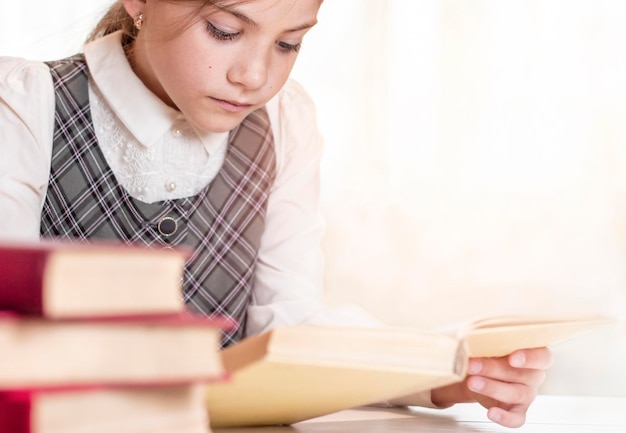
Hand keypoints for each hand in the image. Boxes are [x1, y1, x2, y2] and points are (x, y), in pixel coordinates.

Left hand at [431, 347, 552, 427]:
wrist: (477, 373)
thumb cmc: (487, 352)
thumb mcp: (488, 342)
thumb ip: (486, 339)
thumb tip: (466, 337)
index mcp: (533, 353)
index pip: (542, 356)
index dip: (530, 358)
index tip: (512, 358)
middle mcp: (534, 374)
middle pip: (521, 374)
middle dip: (494, 369)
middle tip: (472, 365)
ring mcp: (527, 393)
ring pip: (516, 394)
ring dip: (492, 388)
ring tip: (471, 382)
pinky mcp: (518, 410)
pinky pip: (517, 418)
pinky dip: (505, 418)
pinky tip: (491, 413)